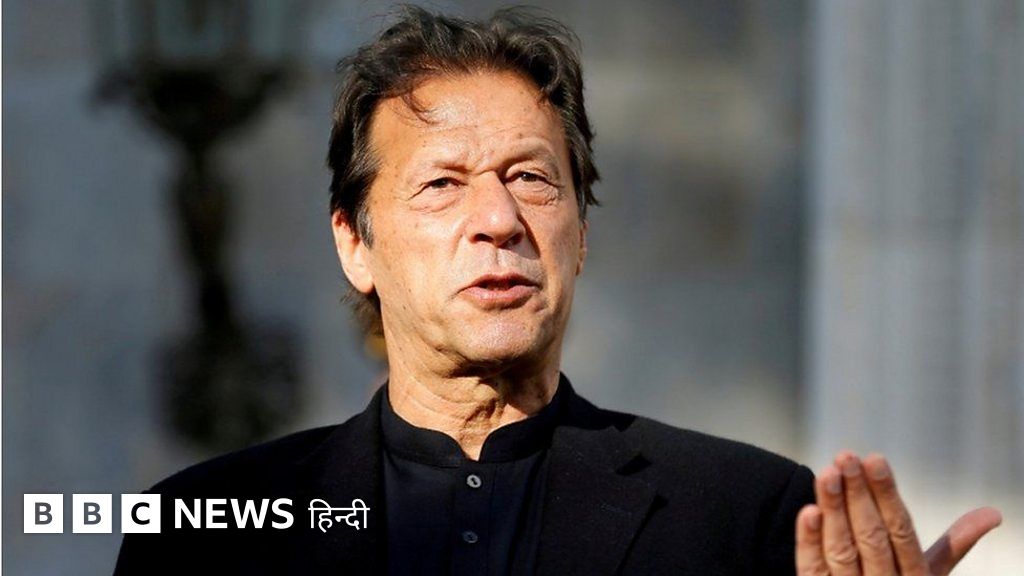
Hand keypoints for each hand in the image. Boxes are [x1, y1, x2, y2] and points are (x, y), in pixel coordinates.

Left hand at [795, 451, 1001, 574]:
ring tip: (826, 474)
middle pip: (871, 537)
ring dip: (833, 510)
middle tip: (846, 457)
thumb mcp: (930, 574)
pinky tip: (807, 512)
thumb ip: (954, 544)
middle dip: (858, 495)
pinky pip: (813, 569)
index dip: (887, 494)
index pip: (901, 531)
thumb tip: (994, 514)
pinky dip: (809, 541)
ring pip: (840, 550)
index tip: (875, 458)